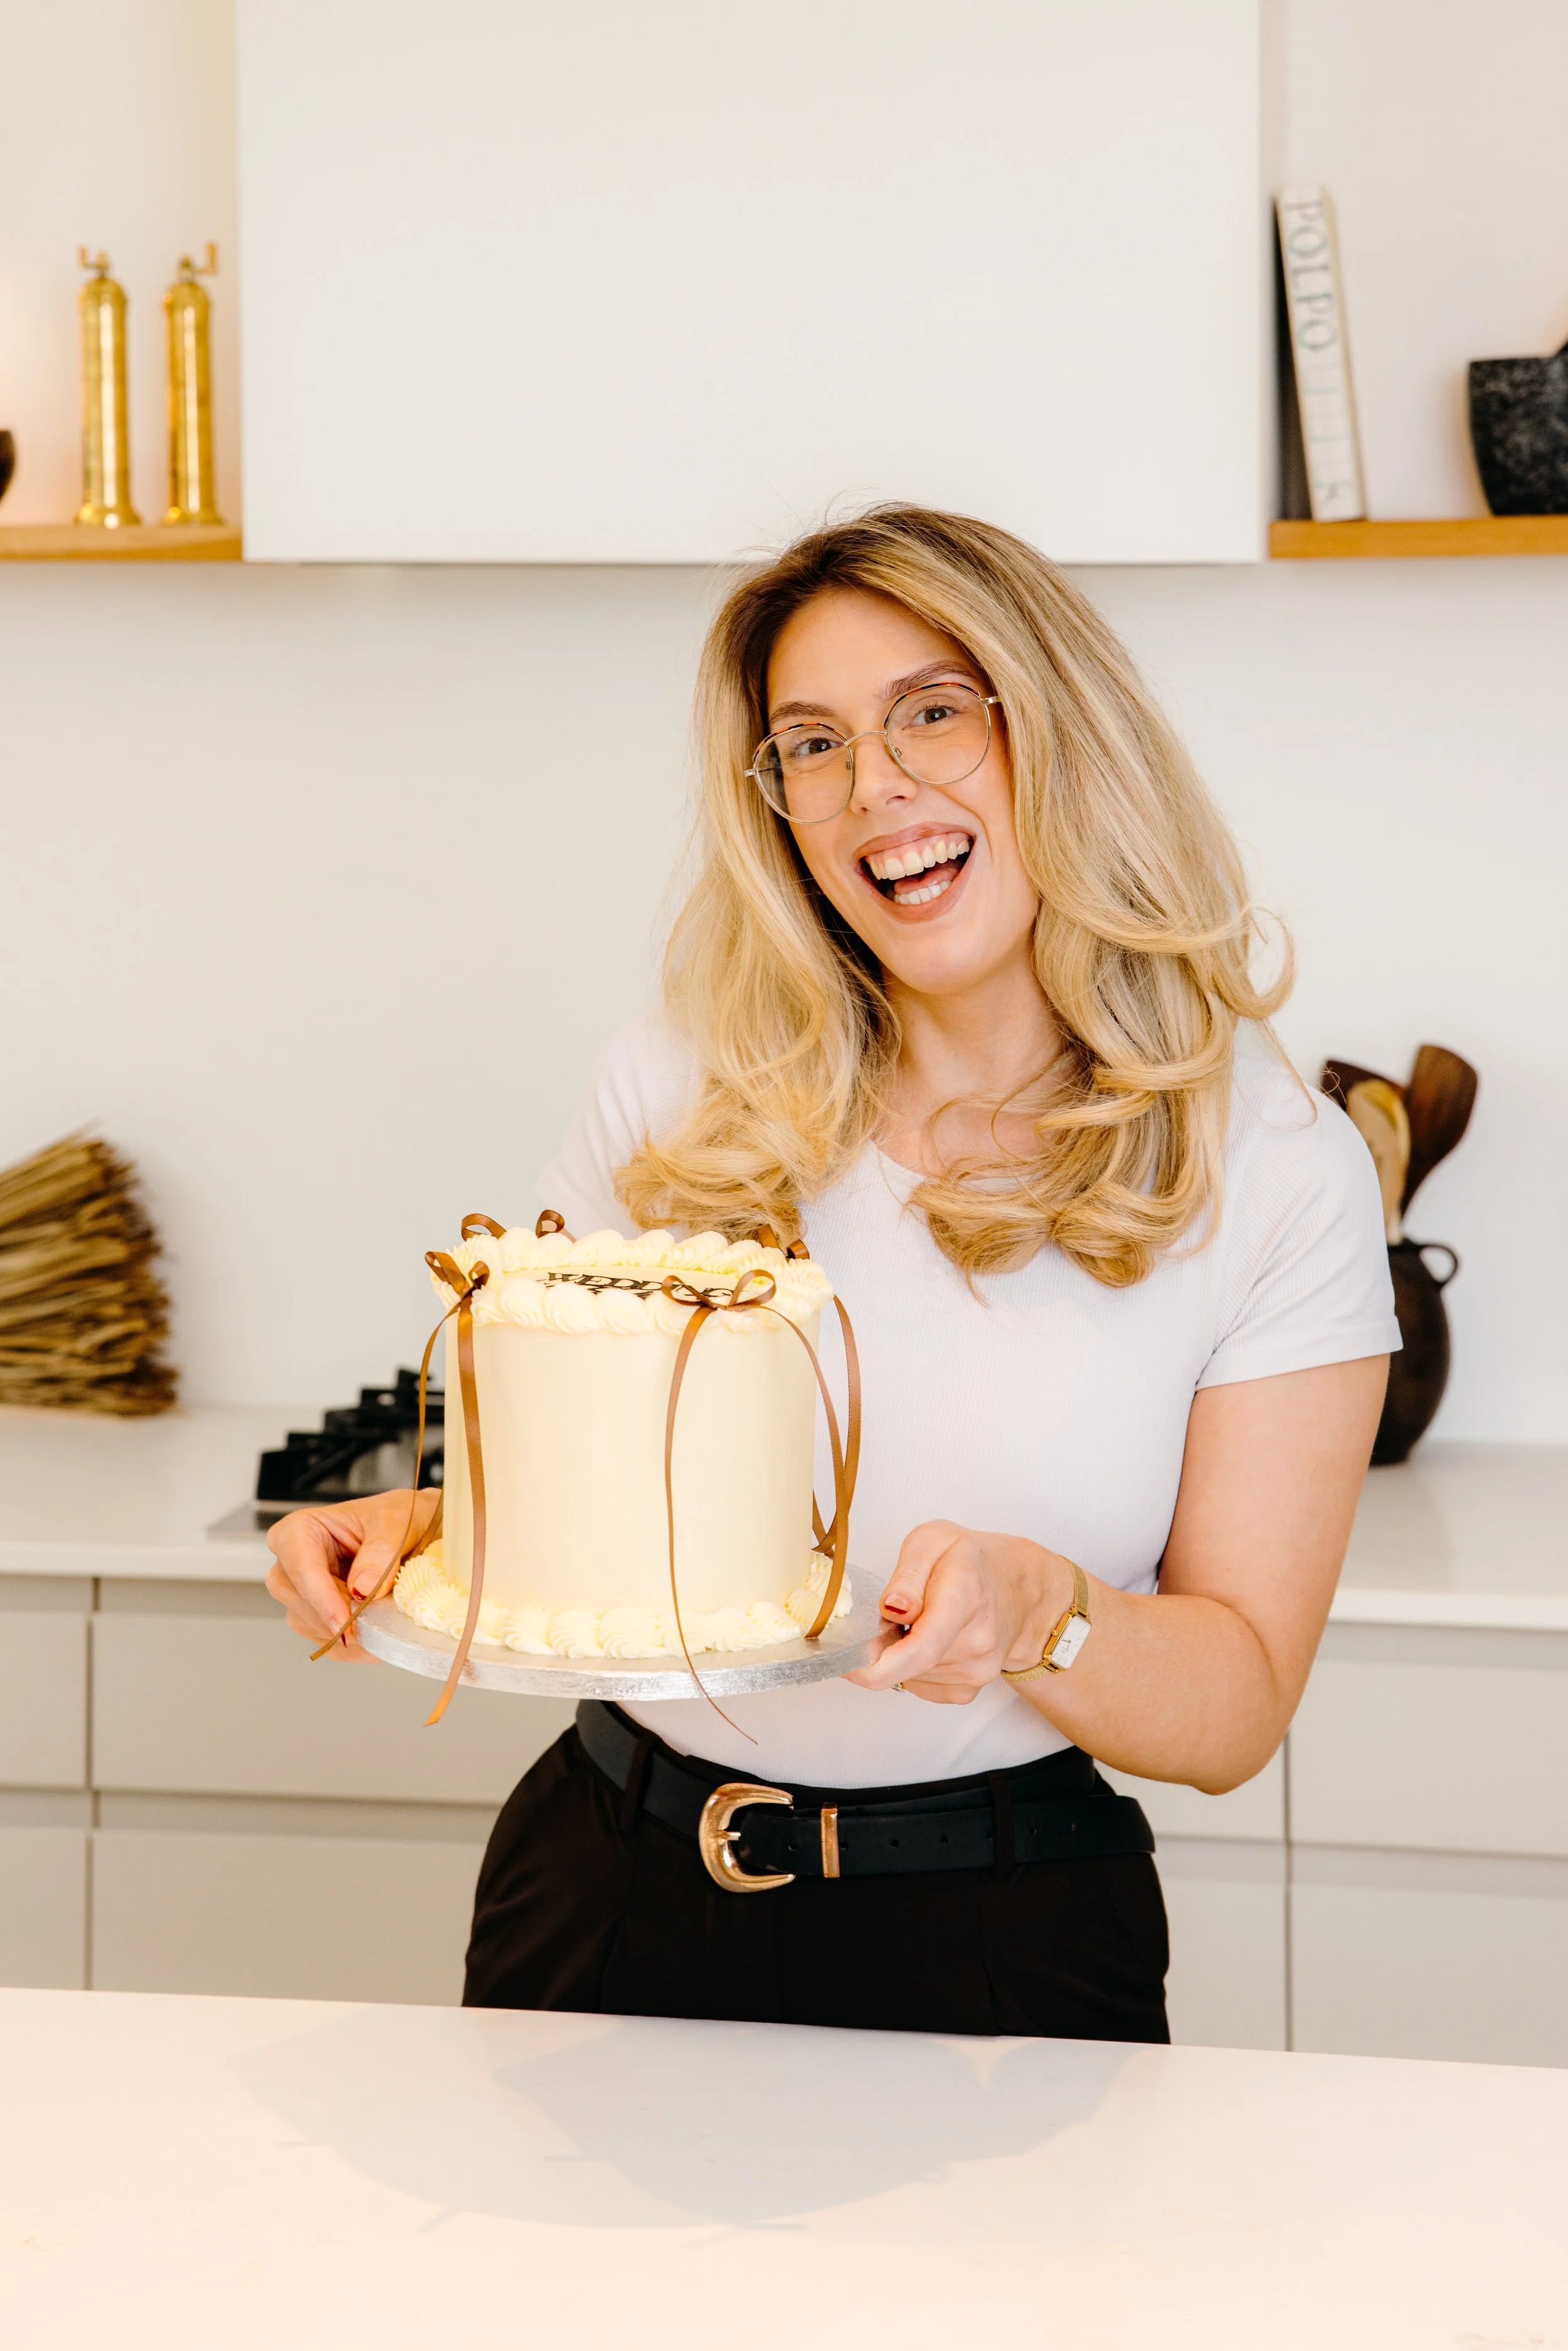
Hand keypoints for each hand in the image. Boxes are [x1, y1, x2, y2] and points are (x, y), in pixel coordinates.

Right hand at [264, 1488, 439, 1660]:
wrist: (416, 1532)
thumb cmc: (399, 1517)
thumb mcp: (397, 1521)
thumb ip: (381, 1550)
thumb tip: (362, 1588)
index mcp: (300, 1531)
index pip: (301, 1568)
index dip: (322, 1598)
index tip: (345, 1620)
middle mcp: (292, 1565)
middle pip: (301, 1601)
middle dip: (340, 1615)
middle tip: (379, 1619)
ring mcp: (302, 1596)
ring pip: (312, 1626)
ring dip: (350, 1632)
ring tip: (387, 1620)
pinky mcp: (319, 1620)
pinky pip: (329, 1644)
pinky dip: (356, 1646)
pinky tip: (380, 1634)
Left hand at [846, 1519, 1074, 1704]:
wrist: (1015, 1587)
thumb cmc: (969, 1560)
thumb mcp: (931, 1541)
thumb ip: (907, 1575)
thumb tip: (891, 1608)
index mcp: (963, 1598)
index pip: (920, 1648)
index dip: (873, 1664)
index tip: (844, 1661)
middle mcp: (977, 1642)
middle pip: (905, 1664)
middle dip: (882, 1644)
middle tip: (893, 1614)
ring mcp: (977, 1671)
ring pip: (909, 1676)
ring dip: (900, 1653)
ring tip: (921, 1621)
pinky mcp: (969, 1690)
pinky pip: (921, 1686)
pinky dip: (912, 1667)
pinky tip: (930, 1640)